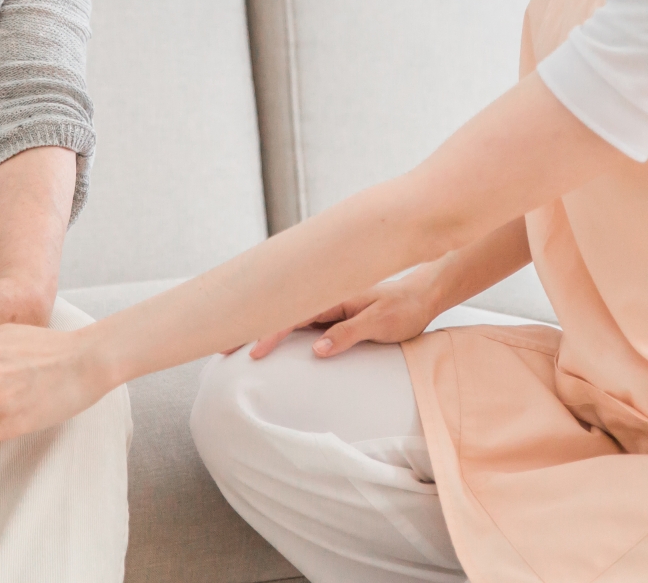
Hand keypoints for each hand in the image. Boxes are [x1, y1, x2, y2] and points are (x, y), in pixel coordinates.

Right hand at [245, 263, 445, 359]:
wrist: (424, 296)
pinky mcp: (334, 312)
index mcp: (334, 296)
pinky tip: (270, 337)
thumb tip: (316, 349)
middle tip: (223, 346)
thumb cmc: (404, 309)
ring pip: (289, 316)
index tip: (250, 351)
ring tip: (237, 343)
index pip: (293, 315)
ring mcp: (328, 304)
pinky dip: (282, 328)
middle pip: (282, 313)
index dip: (269, 333)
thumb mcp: (380, 324)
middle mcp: (327, 297)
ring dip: (264, 328)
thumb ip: (348, 334)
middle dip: (252, 327)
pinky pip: (302, 320)